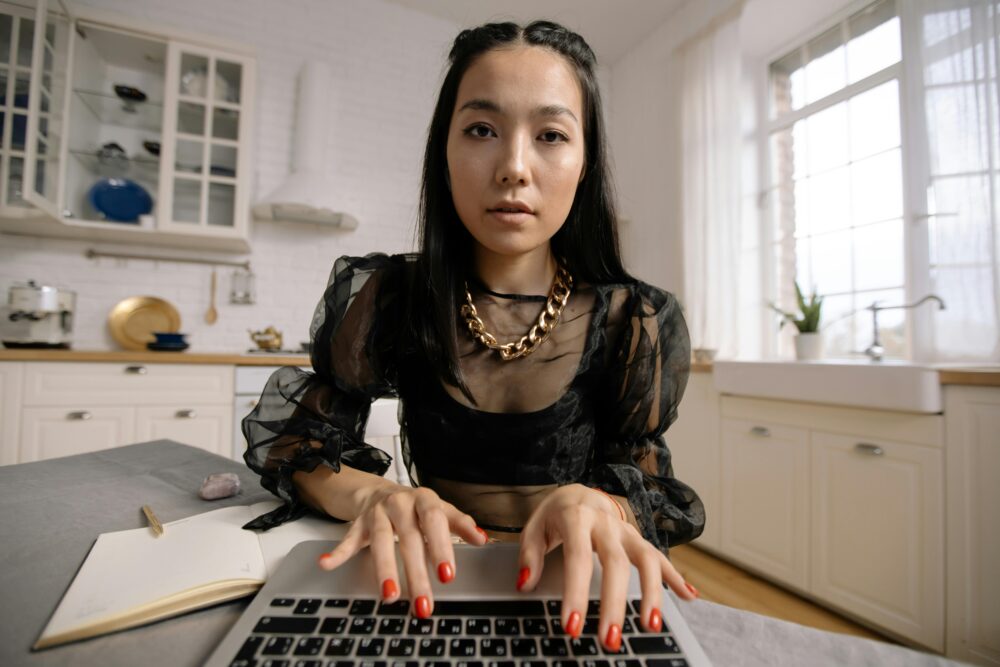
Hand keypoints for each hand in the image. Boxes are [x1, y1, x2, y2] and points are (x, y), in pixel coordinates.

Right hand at [317, 485, 487, 616]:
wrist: (379, 491)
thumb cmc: (416, 507)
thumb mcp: (440, 510)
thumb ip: (460, 524)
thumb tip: (483, 539)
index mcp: (425, 500)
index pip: (435, 522)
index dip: (441, 547)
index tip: (447, 576)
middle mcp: (400, 503)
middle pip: (409, 539)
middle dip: (416, 573)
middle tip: (423, 601)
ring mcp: (377, 513)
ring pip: (380, 540)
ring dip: (384, 568)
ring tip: (389, 595)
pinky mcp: (358, 523)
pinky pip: (347, 538)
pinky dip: (337, 552)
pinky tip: (328, 564)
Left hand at [517, 484, 698, 651]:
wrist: (578, 492)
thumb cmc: (555, 515)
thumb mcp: (533, 528)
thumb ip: (529, 555)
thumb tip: (525, 582)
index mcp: (577, 517)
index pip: (577, 557)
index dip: (576, 593)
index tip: (572, 625)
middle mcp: (606, 523)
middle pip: (615, 563)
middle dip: (614, 604)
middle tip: (609, 639)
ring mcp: (627, 531)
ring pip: (646, 560)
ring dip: (652, 594)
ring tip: (651, 626)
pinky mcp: (639, 540)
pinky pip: (661, 558)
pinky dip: (676, 577)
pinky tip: (689, 598)